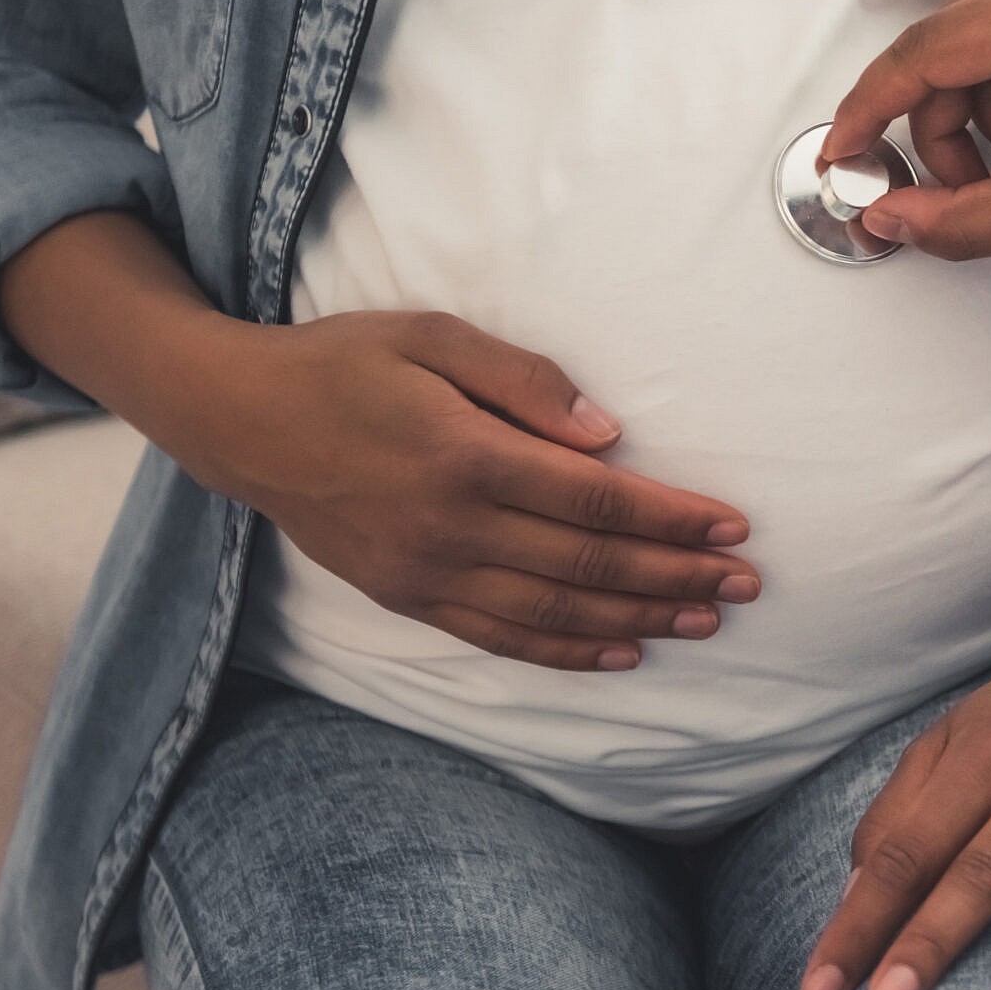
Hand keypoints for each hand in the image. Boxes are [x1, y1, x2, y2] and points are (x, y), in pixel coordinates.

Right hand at [173, 309, 758, 672]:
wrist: (241, 421)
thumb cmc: (347, 364)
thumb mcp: (432, 336)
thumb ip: (524, 379)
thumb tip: (606, 433)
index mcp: (465, 456)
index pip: (596, 502)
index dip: (672, 519)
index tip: (732, 526)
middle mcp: (449, 528)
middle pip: (589, 568)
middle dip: (679, 576)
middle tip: (749, 582)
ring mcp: (426, 574)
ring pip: (556, 615)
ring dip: (642, 621)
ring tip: (709, 619)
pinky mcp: (408, 599)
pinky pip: (504, 638)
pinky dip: (570, 653)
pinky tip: (625, 652)